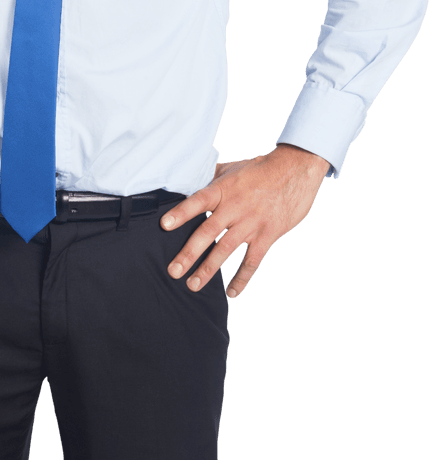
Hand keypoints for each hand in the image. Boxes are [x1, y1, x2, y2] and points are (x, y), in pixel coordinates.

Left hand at [160, 143, 330, 298]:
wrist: (295, 171)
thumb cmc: (260, 169)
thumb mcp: (232, 168)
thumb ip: (211, 178)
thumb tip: (189, 179)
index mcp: (223, 190)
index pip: (198, 201)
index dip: (181, 212)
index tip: (165, 225)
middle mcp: (234, 208)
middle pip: (208, 232)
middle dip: (189, 253)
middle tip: (173, 271)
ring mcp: (251, 223)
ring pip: (225, 249)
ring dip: (208, 269)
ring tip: (193, 285)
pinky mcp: (267, 235)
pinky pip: (252, 261)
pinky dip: (241, 277)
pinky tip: (231, 291)